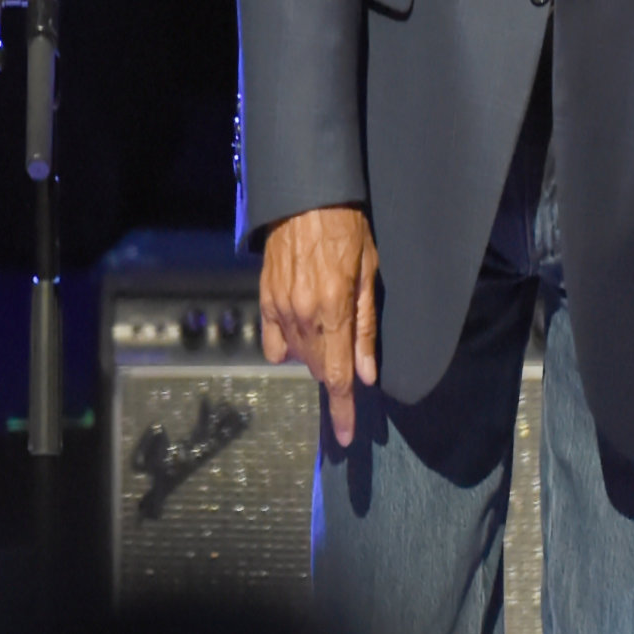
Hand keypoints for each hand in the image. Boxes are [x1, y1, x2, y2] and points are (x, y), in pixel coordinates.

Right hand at [260, 205, 379, 447]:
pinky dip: (288, 345)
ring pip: (297, 357)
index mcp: (334, 309)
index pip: (337, 375)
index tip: (348, 436)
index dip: (343, 409)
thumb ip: (366, 327)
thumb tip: (367, 373)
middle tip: (347, 344)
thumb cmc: (347, 229)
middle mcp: (303, 315)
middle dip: (334, 368)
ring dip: (314, 355)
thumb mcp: (369, 271)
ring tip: (328, 325)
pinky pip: (272, 343)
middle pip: (317, 367)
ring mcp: (279, 310)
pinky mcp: (264, 301)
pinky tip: (301, 327)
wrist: (305, 196)